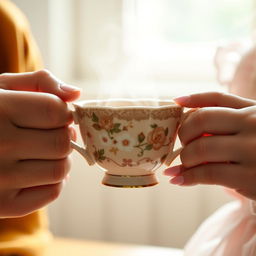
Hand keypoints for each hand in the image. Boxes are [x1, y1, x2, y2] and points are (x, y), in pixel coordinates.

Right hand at [0, 70, 79, 217]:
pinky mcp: (2, 205)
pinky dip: (55, 181)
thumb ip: (41, 82)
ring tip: (45, 152)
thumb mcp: (4, 88)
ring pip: (60, 169)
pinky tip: (40, 171)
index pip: (55, 111)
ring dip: (61, 159)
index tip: (56, 115)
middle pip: (61, 143)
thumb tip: (76, 94)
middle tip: (52, 134)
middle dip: (63, 136)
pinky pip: (51, 193)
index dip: (63, 112)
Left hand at [164, 92, 255, 199]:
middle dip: (184, 135)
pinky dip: (188, 177)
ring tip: (185, 163)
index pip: (211, 102)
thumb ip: (221, 107)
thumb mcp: (251, 120)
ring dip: (185, 158)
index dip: (189, 115)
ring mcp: (252, 151)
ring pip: (201, 148)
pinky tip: (179, 179)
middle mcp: (254, 126)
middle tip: (184, 145)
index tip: (180, 121)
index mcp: (252, 111)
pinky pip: (208, 173)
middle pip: (201, 122)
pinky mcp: (250, 177)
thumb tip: (179, 100)